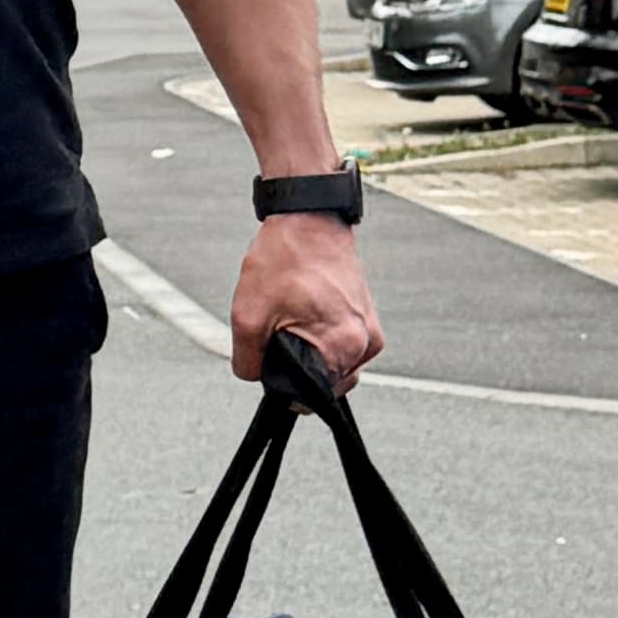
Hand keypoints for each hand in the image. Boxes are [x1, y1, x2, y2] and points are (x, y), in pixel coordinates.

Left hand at [232, 214, 381, 388]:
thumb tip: (257, 379)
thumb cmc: (283, 261)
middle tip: (278, 333)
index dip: (283, 385)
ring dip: (309, 354)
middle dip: (296, 368)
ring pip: (332, 367)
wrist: (308, 221)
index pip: (311, 396)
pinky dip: (321, 341)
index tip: (270, 363)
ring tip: (292, 318)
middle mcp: (365, 344)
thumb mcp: (247, 317)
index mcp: (342, 346)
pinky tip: (305, 316)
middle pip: (323, 384)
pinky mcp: (368, 322)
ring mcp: (371, 333)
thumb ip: (249, 362)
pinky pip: (342, 349)